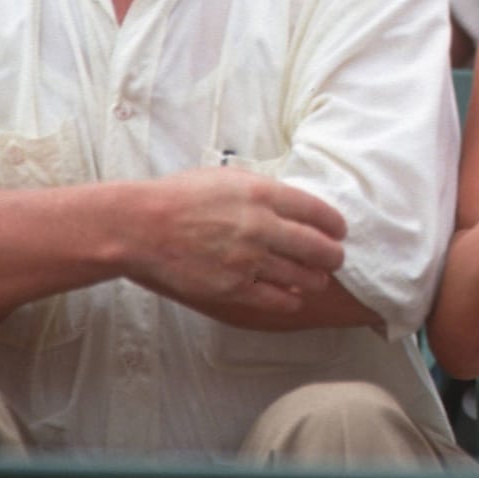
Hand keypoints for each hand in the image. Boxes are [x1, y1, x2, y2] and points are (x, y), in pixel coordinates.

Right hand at [125, 169, 348, 314]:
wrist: (138, 227)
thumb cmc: (179, 198)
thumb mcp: (227, 179)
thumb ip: (263, 192)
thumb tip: (293, 204)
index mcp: (262, 194)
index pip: (318, 212)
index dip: (335, 224)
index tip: (340, 231)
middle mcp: (261, 227)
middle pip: (319, 248)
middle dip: (334, 255)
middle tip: (335, 258)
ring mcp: (248, 260)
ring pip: (303, 277)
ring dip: (315, 279)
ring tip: (316, 279)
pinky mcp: (233, 288)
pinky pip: (277, 299)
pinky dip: (290, 299)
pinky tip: (293, 297)